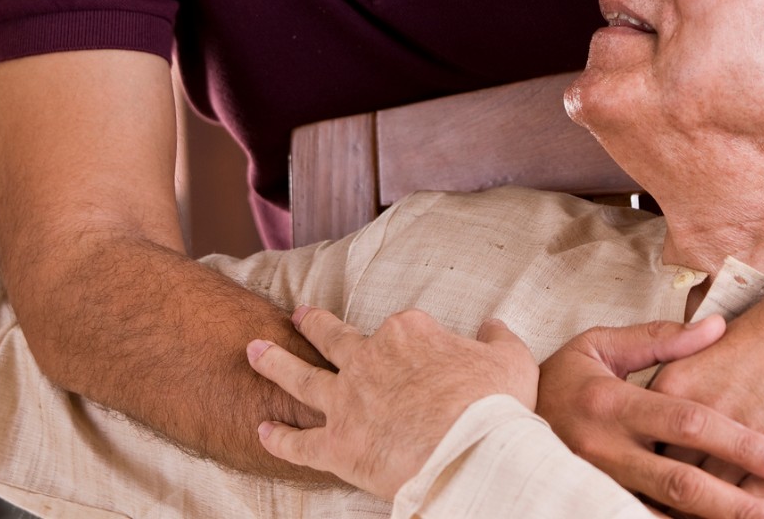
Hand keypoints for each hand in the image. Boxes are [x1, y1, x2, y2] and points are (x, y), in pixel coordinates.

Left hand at [247, 305, 538, 499]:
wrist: (469, 449)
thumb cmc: (494, 405)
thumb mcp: (511, 359)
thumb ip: (498, 338)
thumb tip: (493, 324)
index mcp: (410, 333)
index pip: (402, 326)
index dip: (407, 337)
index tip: (414, 344)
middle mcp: (369, 359)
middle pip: (333, 336)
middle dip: (314, 324)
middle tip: (298, 315)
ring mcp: (347, 401)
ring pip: (300, 377)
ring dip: (273, 363)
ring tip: (253, 350)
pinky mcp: (337, 445)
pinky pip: (298, 442)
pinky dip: (277, 437)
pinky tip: (261, 430)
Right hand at [537, 317, 763, 518]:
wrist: (491, 420)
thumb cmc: (559, 381)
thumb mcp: (600, 346)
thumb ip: (660, 340)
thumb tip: (718, 326)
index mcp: (611, 403)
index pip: (685, 422)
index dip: (737, 442)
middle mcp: (604, 450)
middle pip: (681, 483)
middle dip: (736, 504)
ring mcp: (594, 484)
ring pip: (659, 515)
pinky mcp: (587, 504)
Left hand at [651, 304, 763, 504]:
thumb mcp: (711, 344)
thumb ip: (683, 379)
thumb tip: (663, 410)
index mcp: (674, 386)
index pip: (646, 441)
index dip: (646, 464)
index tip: (647, 478)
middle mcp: (700, 418)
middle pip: (668, 476)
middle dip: (669, 493)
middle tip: (668, 506)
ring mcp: (742, 445)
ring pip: (707, 499)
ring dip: (705, 508)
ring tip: (705, 511)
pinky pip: (751, 507)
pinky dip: (744, 515)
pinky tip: (744, 514)